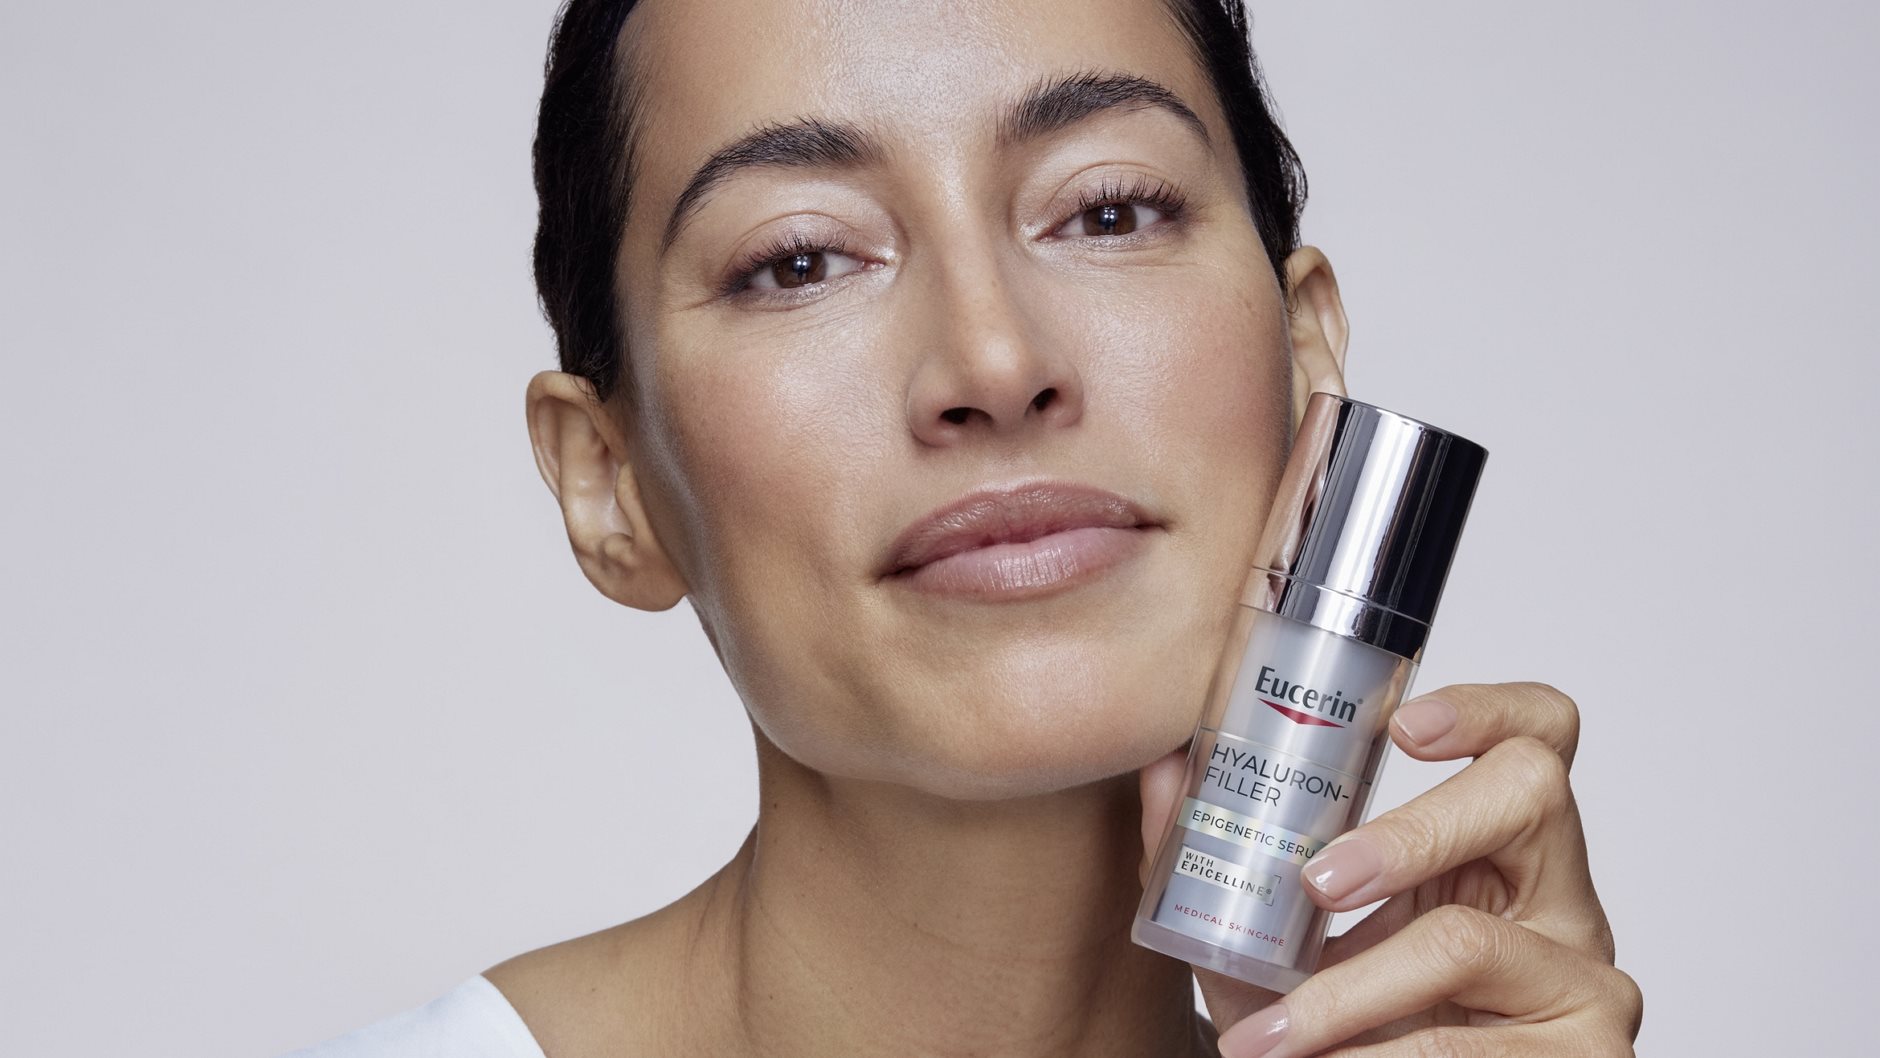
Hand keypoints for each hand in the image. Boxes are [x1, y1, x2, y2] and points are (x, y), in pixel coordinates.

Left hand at [1139, 682, 1642, 1056]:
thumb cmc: (1340, 1032)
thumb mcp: (1274, 949)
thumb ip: (1223, 865)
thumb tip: (1164, 774)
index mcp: (1500, 850)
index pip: (1536, 736)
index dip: (1484, 706)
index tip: (1400, 726)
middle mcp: (1562, 899)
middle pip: (1532, 793)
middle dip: (1409, 830)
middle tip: (1316, 881)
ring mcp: (1588, 977)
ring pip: (1468, 938)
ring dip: (1349, 990)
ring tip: (1269, 1037)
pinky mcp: (1591, 1054)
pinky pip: (1467, 1045)